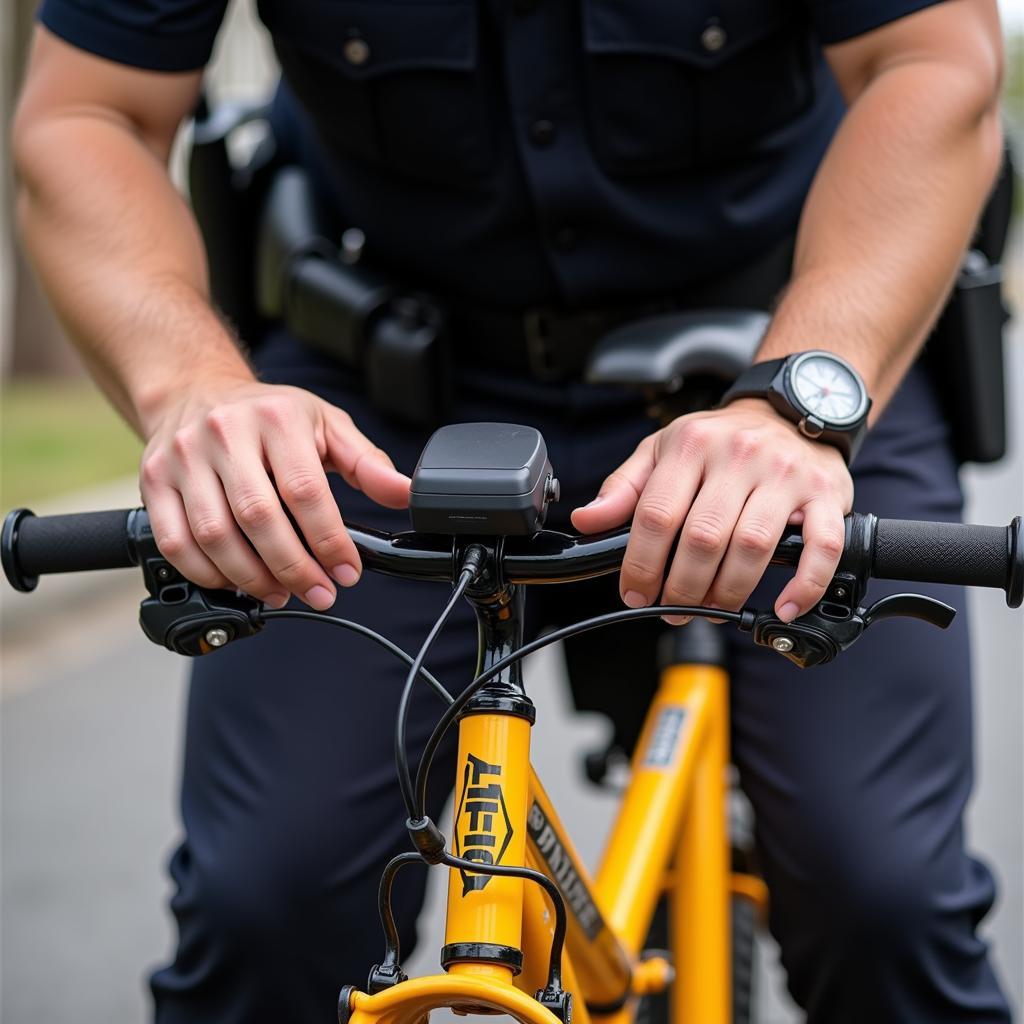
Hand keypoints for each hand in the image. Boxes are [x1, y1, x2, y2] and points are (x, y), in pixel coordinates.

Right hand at [140, 379, 410, 609]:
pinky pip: (175, 542)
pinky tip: (237, 582)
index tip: (347, 571)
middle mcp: (224, 435)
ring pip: (213, 536)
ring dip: (252, 577)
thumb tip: (406, 494)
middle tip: (319, 593)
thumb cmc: (269, 415)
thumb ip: (367, 463)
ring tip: (282, 593)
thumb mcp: (326, 425)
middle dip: (294, 568)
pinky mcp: (152, 481)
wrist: (196, 390)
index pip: (304, 491)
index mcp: (275, 419)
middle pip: (258, 518)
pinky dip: (207, 574)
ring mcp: (182, 458)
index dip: (329, 540)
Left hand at [571, 399, 853, 622]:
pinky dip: (804, 585)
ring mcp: (785, 476)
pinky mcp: (826, 495)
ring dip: (728, 592)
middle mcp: (740, 456)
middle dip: (682, 587)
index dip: (641, 563)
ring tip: (712, 609)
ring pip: (752, 547)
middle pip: (703, 538)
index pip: (657, 514)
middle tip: (674, 608)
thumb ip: (624, 487)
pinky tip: (782, 607)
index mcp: (692, 445)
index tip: (635, 592)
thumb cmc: (720, 439)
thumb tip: (587, 521)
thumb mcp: (662, 450)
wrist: (791, 411)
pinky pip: (821, 548)